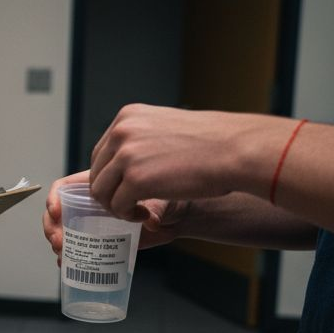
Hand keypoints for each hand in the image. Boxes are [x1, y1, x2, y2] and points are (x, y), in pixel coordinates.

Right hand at [44, 171, 187, 261]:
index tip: (55, 212)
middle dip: (52, 227)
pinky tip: (67, 264)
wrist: (176, 217)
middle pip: (58, 213)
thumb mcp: (159, 196)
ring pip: (63, 232)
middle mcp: (90, 206)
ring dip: (57, 243)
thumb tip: (151, 221)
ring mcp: (93, 225)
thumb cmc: (166, 197)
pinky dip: (68, 258)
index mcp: (97, 186)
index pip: (64, 188)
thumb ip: (154, 207)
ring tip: (63, 253)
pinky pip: (77, 250)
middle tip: (59, 241)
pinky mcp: (100, 244)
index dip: (54, 199)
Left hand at [89, 104, 290, 219]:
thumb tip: (124, 162)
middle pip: (97, 173)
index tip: (126, 189)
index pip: (101, 152)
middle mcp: (122, 131)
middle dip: (111, 193)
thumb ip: (142, 141)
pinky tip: (146, 214)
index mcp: (128, 116)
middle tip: (131, 205)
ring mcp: (127, 155)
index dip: (110, 176)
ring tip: (138, 210)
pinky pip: (117, 206)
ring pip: (101, 192)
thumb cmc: (212, 143)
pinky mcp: (136, 179)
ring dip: (117, 207)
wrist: (236, 149)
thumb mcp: (167, 129)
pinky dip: (128, 216)